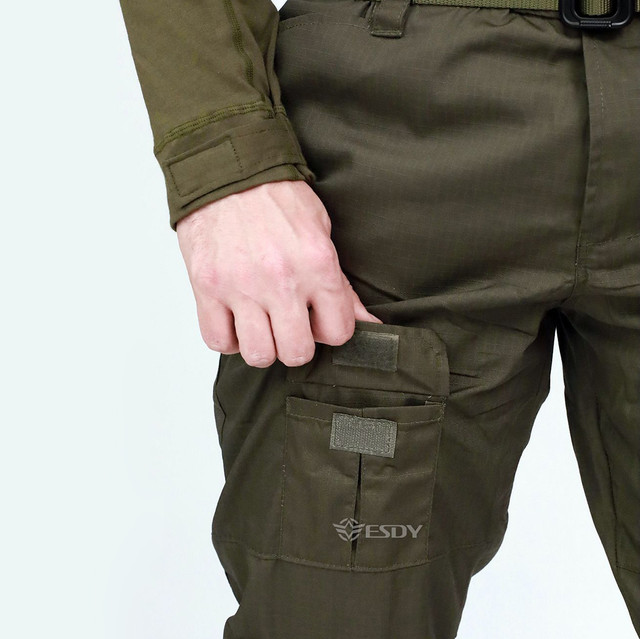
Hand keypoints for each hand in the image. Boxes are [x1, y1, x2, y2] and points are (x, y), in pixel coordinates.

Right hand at [176, 180, 381, 367]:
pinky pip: (217, 341)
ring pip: (258, 354)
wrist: (227, 169)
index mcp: (317, 265)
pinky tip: (235, 320)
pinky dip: (228, 338)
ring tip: (260, 325)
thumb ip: (341, 286)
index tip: (318, 319)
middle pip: (296, 352)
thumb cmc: (276, 198)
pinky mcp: (206, 287)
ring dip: (262, 346)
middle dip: (296, 345)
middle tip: (289, 326)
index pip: (338, 332)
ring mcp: (240, 286)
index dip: (329, 330)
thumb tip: (369, 324)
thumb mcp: (321, 233)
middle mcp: (281, 280)